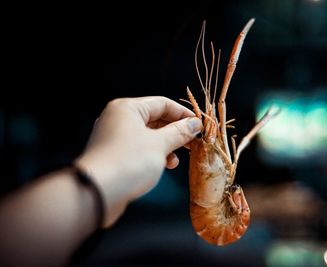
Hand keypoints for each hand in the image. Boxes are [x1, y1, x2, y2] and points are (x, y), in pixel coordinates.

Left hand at [75, 96, 201, 227]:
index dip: (183, 114)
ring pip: (148, 136)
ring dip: (166, 146)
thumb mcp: (160, 144)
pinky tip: (164, 166)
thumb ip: (179, 132)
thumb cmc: (129, 162)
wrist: (98, 192)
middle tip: (193, 143)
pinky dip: (154, 155)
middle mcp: (119, 119)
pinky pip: (139, 149)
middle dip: (175, 132)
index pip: (162, 103)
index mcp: (127, 108)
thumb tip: (195, 123)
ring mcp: (114, 137)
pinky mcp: (114, 155)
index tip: (199, 126)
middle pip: (155, 119)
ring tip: (177, 160)